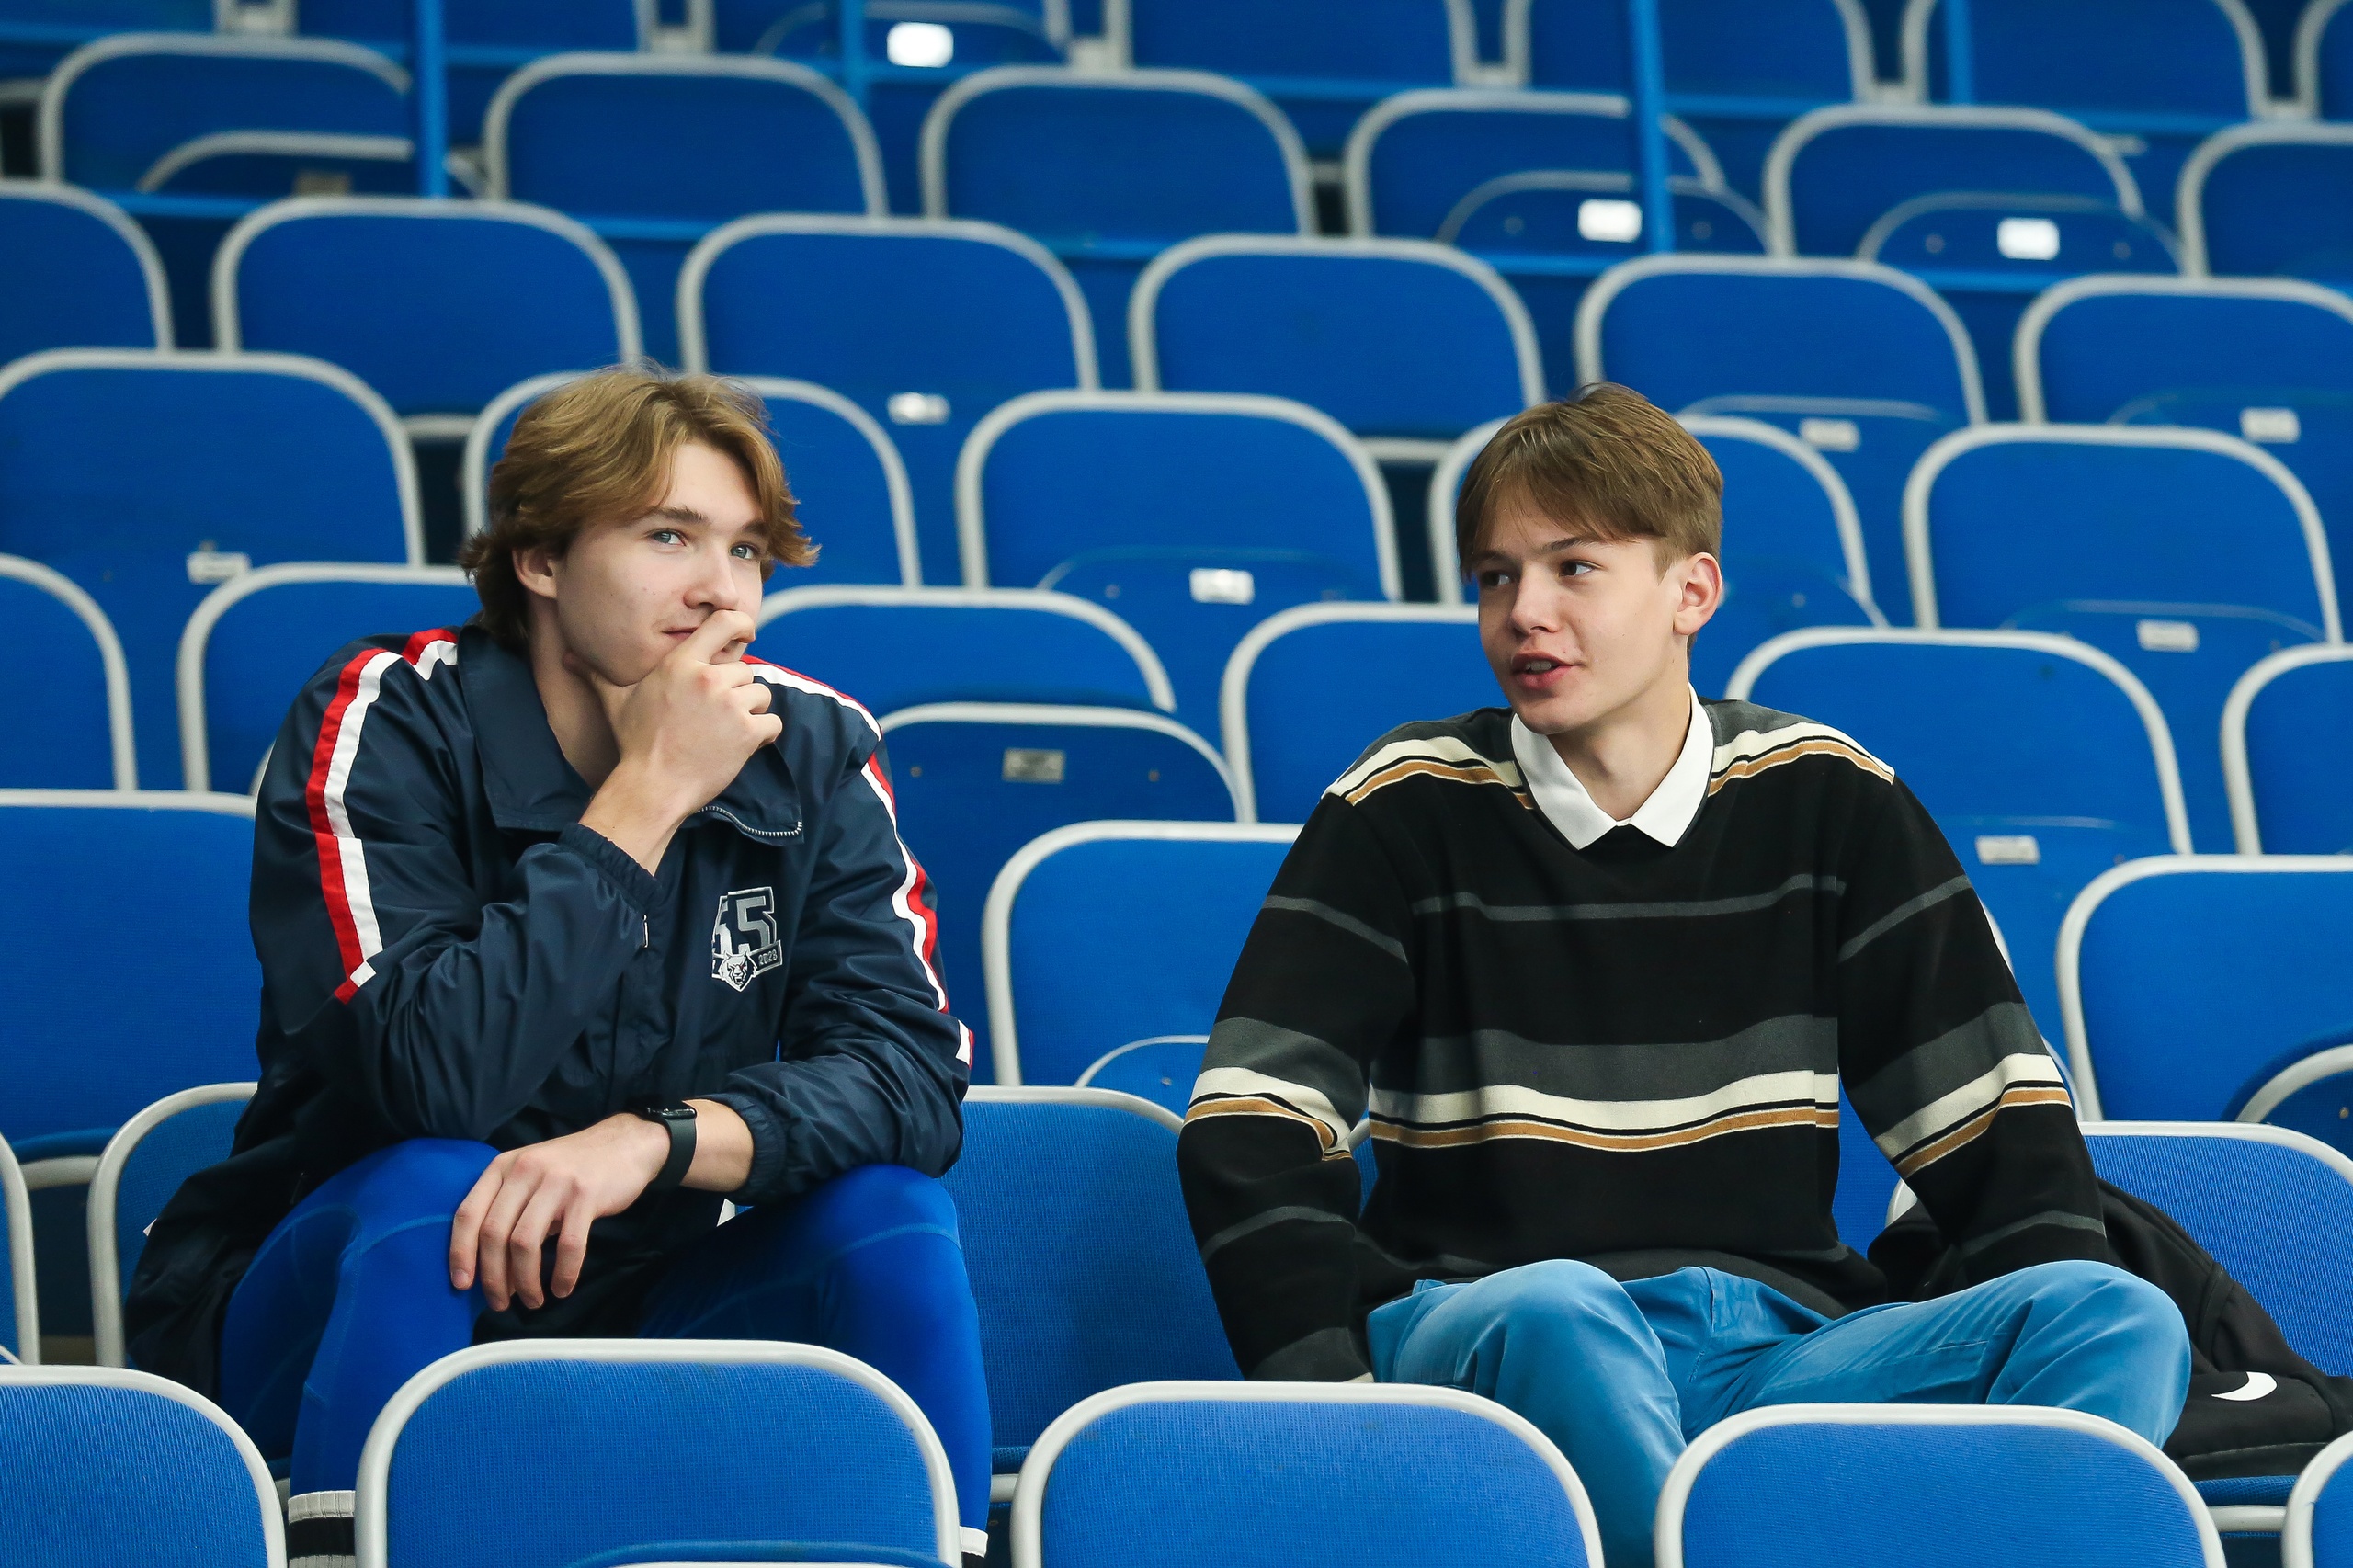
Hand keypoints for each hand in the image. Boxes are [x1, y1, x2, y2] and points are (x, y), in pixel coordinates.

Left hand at [448, 1114, 668, 1309]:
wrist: (626, 1144)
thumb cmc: (573, 1168)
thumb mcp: (532, 1177)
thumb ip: (511, 1210)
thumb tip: (494, 1269)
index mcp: (503, 1167)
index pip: (468, 1213)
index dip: (460, 1253)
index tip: (462, 1285)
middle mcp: (525, 1170)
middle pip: (494, 1233)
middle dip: (494, 1277)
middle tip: (501, 1303)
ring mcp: (556, 1181)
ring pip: (525, 1242)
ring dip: (525, 1280)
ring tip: (533, 1301)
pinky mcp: (586, 1194)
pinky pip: (569, 1245)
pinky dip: (563, 1273)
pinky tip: (562, 1289)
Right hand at [579, 610, 782, 871]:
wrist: (652, 786)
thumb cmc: (635, 743)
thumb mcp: (616, 702)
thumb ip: (598, 675)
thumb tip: (568, 658)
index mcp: (681, 663)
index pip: (724, 623)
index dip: (741, 624)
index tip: (746, 634)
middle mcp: (708, 679)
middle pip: (744, 671)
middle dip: (736, 691)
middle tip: (712, 716)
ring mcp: (729, 705)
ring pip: (761, 695)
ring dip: (750, 712)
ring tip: (724, 731)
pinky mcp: (747, 732)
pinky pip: (773, 723)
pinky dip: (764, 734)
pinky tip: (742, 744)